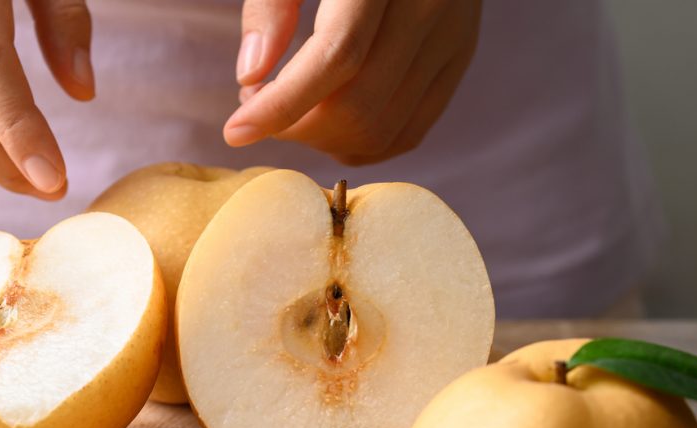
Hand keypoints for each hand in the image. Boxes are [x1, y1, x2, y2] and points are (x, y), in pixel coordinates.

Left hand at [225, 0, 480, 165]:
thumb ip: (271, 5)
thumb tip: (252, 76)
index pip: (336, 58)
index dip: (282, 105)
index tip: (236, 131)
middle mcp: (430, 4)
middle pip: (359, 106)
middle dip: (296, 125)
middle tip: (261, 103)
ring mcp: (452, 35)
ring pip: (382, 129)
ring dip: (324, 140)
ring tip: (293, 109)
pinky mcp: (460, 56)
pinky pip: (410, 131)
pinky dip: (361, 144)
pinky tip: (328, 124)